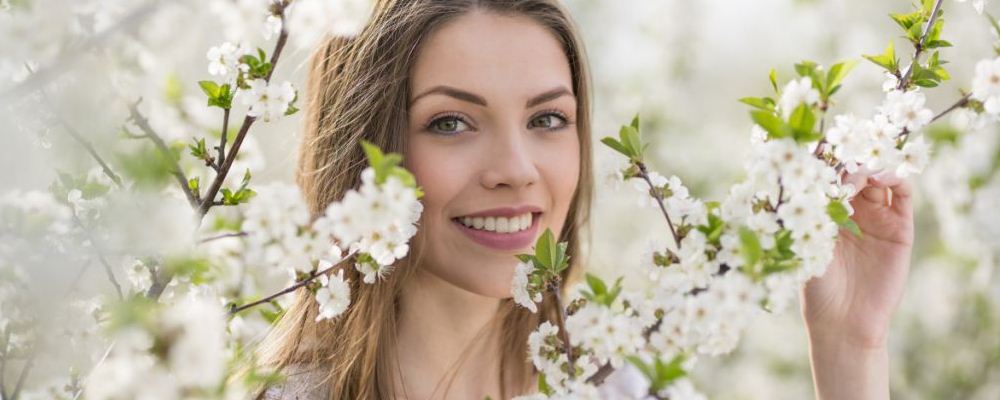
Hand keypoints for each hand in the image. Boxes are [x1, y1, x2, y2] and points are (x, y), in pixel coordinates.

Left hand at [801, 169, 913, 347]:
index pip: (828, 178)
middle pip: (855, 173)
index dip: (826, 163)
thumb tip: (808, 177)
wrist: (844, 321)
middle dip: (850, 160)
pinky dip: (897, 180)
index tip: (818, 151)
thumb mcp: (806, 244)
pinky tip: (883, 177)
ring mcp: (877, 218)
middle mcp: (851, 212)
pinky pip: (903, 196)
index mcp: (824, 212)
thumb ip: (812, 212)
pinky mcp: (900, 229)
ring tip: (863, 168)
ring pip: (879, 179)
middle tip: (844, 155)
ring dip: (873, 165)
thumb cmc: (816, 287)